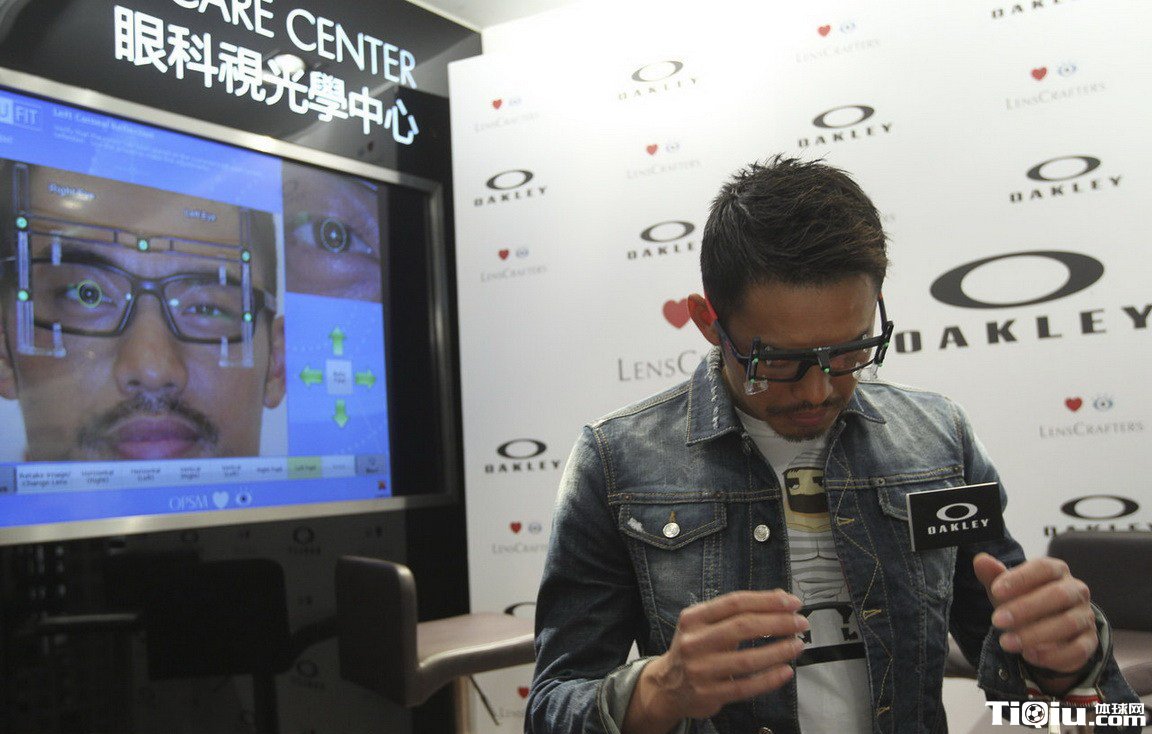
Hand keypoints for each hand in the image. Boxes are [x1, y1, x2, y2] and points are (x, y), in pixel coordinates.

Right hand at [624, 590, 807, 733]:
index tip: (792, 602)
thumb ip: (737, 611)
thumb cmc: (695, 649)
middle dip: (778, 623)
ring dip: (779, 651)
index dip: (767, 600)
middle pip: (743, 627)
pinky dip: (770, 679)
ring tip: (797, 645)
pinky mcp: (709, 694)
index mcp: (694, 618)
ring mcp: (701, 670)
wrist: (667, 686)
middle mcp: (695, 642)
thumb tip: (779, 598)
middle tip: (800, 623)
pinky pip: (746, 687)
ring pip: (747, 659)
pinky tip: (786, 671)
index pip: (735, 603)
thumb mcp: (705, 624)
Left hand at [973, 553, 1097, 679]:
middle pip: (1057, 595)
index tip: (996, 590)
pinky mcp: (1089, 641)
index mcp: (1056, 570)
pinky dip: (1053, 655)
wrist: (1043, 630)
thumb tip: (980, 560)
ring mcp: (1085, 615)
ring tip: (1007, 643)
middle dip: (1025, 608)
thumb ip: (993, 576)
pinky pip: (1078, 649)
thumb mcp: (1004, 590)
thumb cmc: (1021, 601)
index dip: (1020, 578)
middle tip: (997, 621)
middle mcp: (1076, 590)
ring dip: (1035, 635)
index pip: (1043, 568)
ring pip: (1068, 623)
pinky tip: (1029, 655)